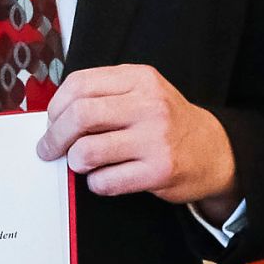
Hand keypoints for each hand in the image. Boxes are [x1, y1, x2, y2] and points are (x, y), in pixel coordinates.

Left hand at [37, 65, 238, 213]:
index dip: (56, 107)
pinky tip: (105, 178)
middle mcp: (149, 105)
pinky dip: (95, 184)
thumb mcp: (142, 93)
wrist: (213, 151)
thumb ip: (103, 96)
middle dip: (54, 137)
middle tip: (49, 149)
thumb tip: (53, 117)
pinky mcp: (159, 171)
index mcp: (140, 79)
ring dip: (75, 162)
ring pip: (87, 151)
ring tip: (81, 163)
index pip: (79, 84)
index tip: (52, 122)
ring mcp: (155, 138)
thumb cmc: (167, 123)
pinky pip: (105, 181)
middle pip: (79, 116)